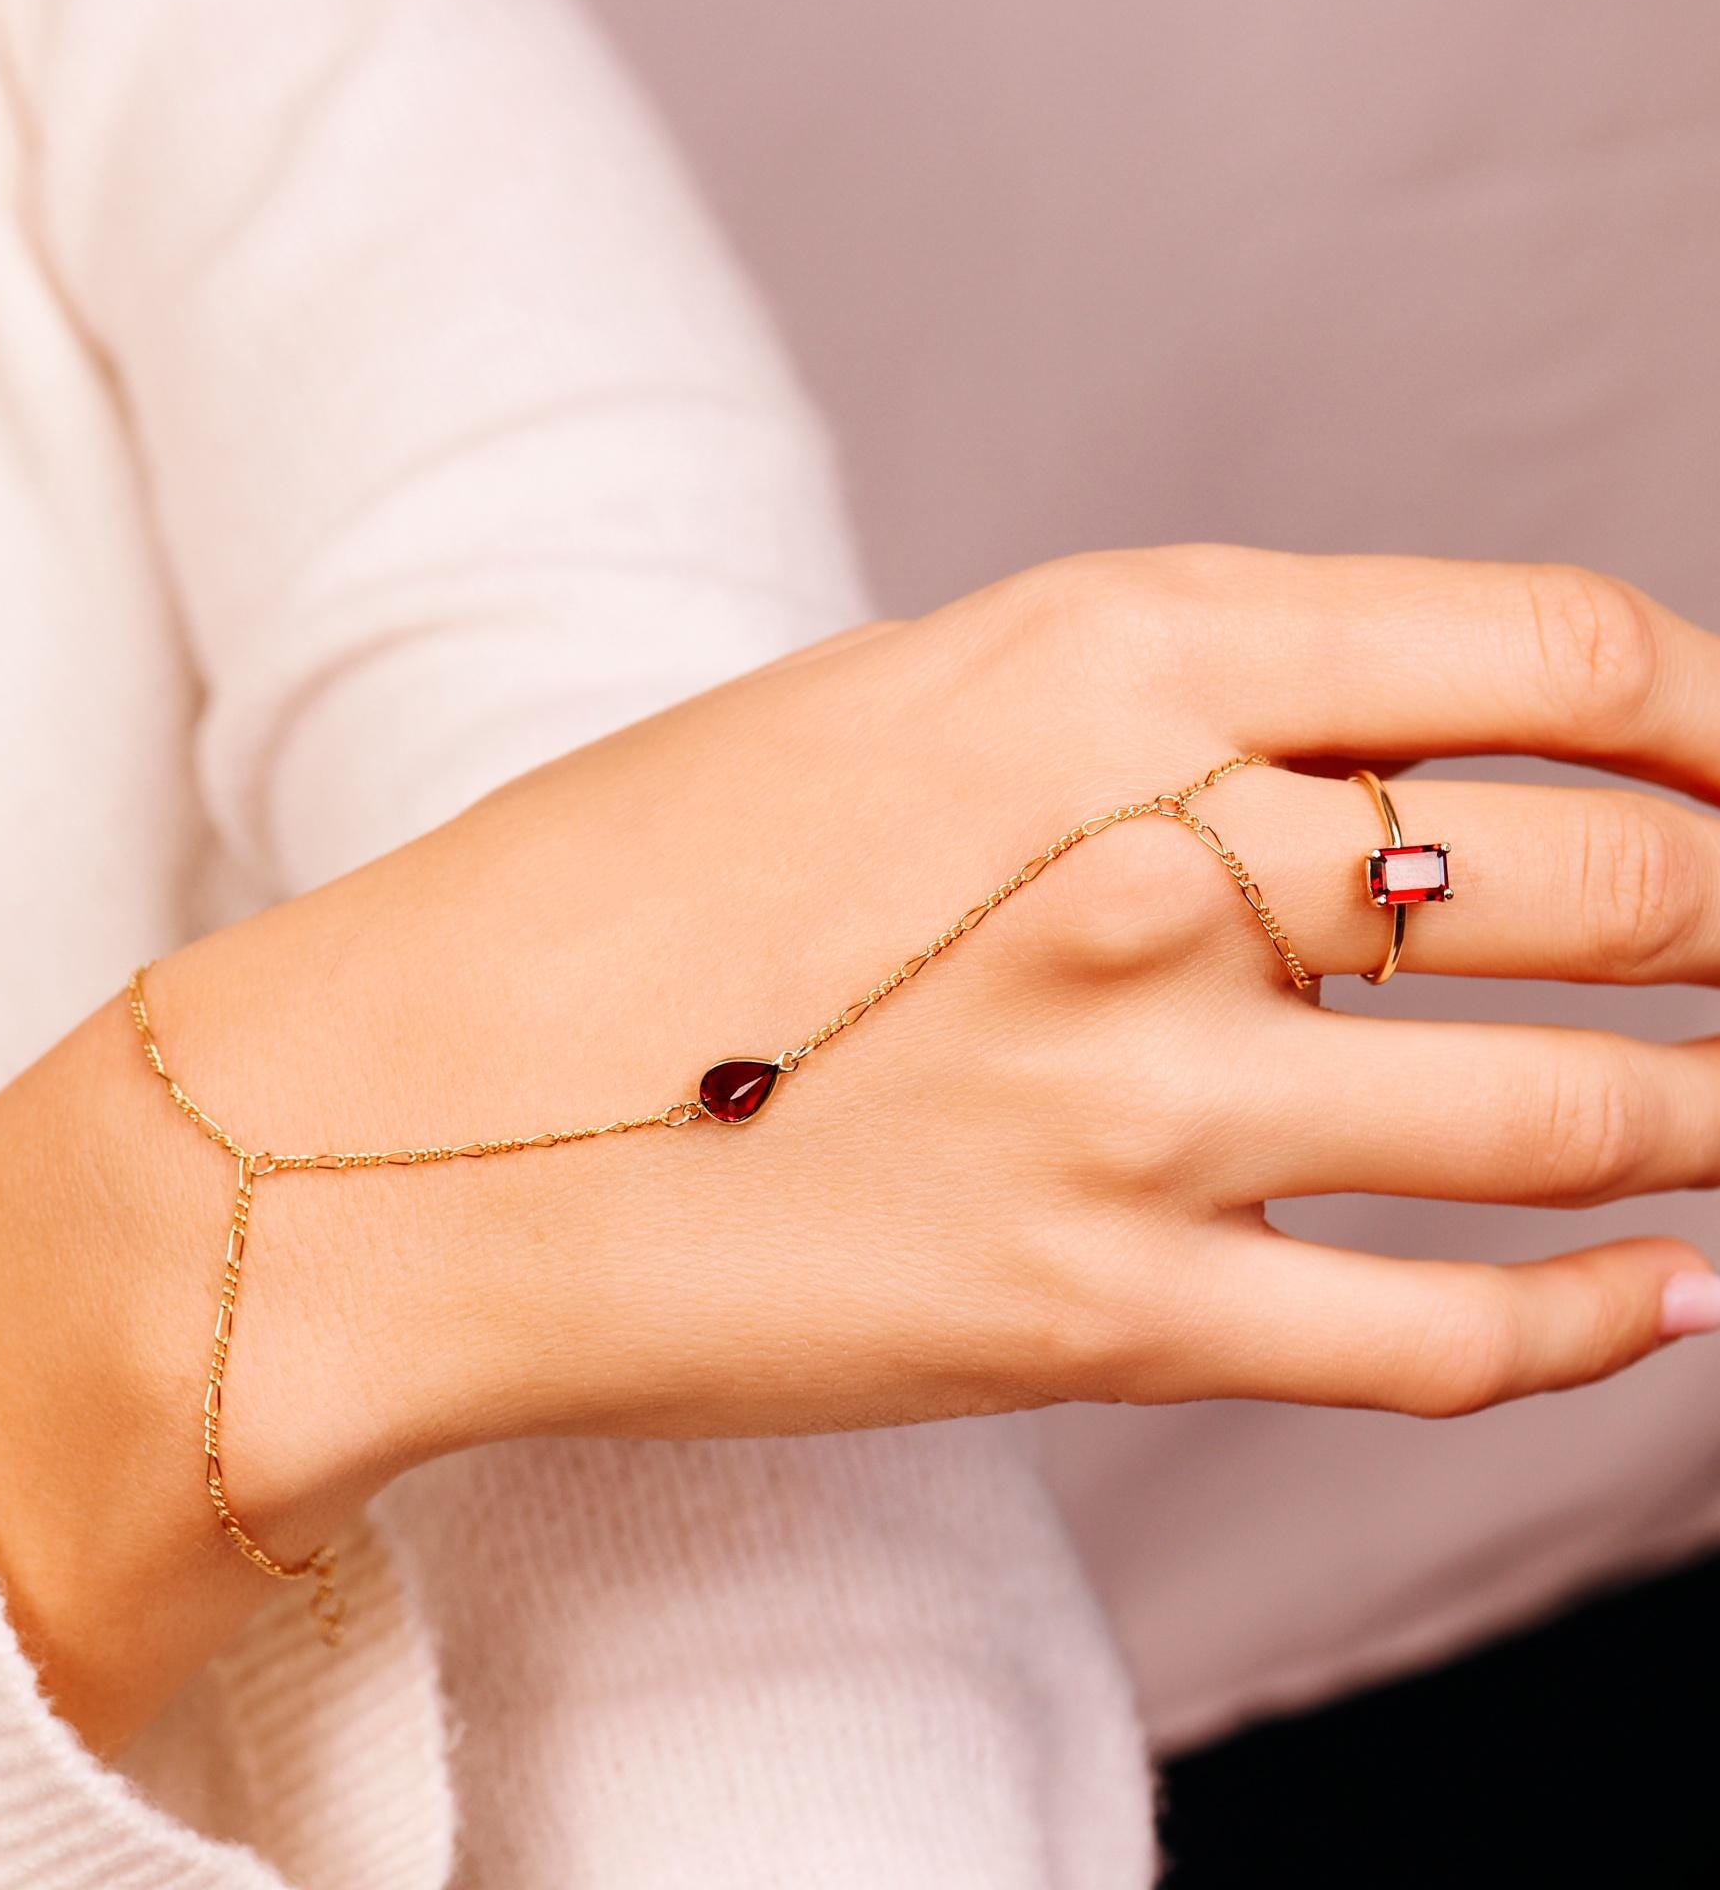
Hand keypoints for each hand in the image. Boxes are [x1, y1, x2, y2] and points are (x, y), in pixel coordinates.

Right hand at [0, 546, 1719, 1742]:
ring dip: (1706, 1116)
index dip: (1711, 717)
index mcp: (1105, 658)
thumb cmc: (618, 891)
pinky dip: (1596, 1325)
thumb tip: (1373, 794)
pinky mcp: (1102, 1314)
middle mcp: (1160, 862)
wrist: (406, 1120)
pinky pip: (1448, 1339)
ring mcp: (1144, 1102)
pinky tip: (1667, 1303)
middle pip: (1614, 881)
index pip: (1554, 657)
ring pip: (1577, 1119)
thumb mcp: (898, 717)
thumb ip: (1146, 730)